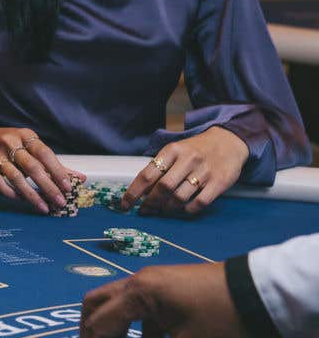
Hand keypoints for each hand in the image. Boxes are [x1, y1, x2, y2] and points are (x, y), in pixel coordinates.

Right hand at [0, 122, 79, 214]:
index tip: (68, 187)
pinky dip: (12, 193)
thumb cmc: (10, 145)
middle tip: (60, 202)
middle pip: (31, 167)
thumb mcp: (31, 147)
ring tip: (44, 207)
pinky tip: (21, 199)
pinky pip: (0, 183)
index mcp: (25, 135)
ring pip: (16, 177)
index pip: (44, 153)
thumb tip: (80, 178)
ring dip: (32, 195)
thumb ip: (54, 164)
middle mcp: (9, 142)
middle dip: (48, 186)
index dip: (57, 170)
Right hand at [81, 262, 244, 337]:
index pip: (99, 321)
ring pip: (118, 302)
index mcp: (138, 293)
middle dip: (90, 328)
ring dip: (112, 325)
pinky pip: (139, 305)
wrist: (260, 293)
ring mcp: (154, 281)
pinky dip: (133, 324)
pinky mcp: (169, 286)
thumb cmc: (221, 320)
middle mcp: (139, 281)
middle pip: (97, 302)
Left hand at [122, 127, 247, 215]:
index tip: (125, 205)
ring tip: (164, 209)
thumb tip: (142, 192)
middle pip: (163, 188)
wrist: (228, 141)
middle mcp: (187, 160)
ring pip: (180, 197)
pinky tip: (183, 209)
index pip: (147, 175)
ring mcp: (204, 171)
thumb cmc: (195, 149)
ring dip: (168, 208)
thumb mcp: (175, 151)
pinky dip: (188, 210)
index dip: (133, 193)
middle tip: (146, 211)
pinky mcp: (219, 182)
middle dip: (150, 203)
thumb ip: (160, 168)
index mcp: (171, 150)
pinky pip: (199, 203)